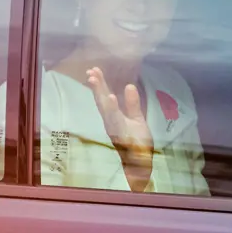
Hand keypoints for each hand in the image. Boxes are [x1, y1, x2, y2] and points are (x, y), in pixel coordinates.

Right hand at [87, 67, 153, 190]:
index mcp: (113, 116)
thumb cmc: (137, 141)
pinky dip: (112, 110)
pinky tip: (109, 99)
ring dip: (100, 95)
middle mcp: (110, 121)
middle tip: (91, 71)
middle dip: (97, 86)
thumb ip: (132, 103)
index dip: (99, 84)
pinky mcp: (121, 135)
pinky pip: (116, 121)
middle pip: (102, 101)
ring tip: (96, 81)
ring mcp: (115, 129)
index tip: (94, 70)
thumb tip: (129, 85)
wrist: (141, 163)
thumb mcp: (137, 118)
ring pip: (106, 110)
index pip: (105, 97)